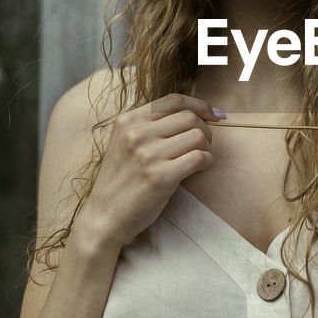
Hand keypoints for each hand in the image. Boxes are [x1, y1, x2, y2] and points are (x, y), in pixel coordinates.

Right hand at [74, 93, 223, 251]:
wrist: (103, 217)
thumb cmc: (121, 182)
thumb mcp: (125, 143)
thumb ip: (149, 126)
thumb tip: (193, 112)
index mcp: (127, 121)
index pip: (173, 100)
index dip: (200, 105)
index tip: (214, 115)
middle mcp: (136, 134)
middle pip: (189, 117)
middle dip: (205, 130)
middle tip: (203, 145)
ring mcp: (147, 155)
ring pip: (198, 136)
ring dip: (207, 147)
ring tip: (200, 159)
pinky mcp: (160, 177)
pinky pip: (199, 157)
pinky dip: (207, 162)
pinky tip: (200, 169)